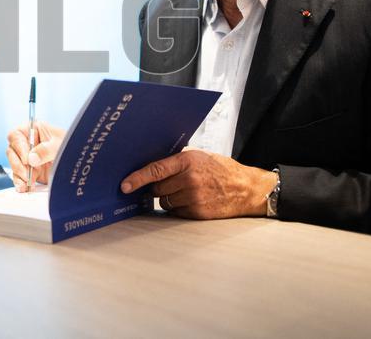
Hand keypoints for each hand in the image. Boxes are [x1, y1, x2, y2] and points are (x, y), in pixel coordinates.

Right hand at [6, 121, 64, 191]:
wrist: (80, 161)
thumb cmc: (70, 145)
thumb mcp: (59, 145)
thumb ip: (46, 150)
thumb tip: (31, 159)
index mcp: (32, 130)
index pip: (16, 135)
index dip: (18, 147)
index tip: (26, 159)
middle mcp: (27, 144)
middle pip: (12, 152)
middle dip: (18, 164)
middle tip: (27, 174)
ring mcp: (27, 158)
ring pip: (14, 166)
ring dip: (19, 175)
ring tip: (26, 184)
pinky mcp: (30, 171)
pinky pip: (20, 177)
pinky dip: (21, 183)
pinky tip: (24, 188)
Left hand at [120, 149, 276, 219]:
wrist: (246, 188)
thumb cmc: (221, 169)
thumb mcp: (199, 156)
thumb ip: (177, 161)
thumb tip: (151, 169)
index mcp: (188, 161)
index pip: (156, 170)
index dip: (137, 179)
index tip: (124, 186)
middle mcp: (189, 179)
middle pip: (157, 188)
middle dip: (159, 187)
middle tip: (173, 183)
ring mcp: (193, 198)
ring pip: (164, 201)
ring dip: (169, 198)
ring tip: (187, 191)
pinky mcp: (197, 213)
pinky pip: (175, 212)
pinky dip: (178, 207)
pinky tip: (192, 200)